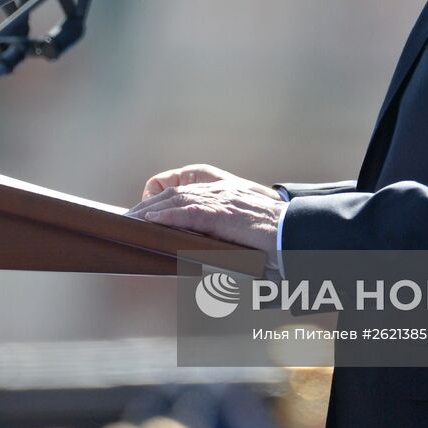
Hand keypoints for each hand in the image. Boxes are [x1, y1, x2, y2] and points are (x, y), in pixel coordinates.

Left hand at [128, 164, 285, 252]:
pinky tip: (151, 220)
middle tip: (128, 217)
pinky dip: (167, 215)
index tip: (147, 203)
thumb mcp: (249, 225)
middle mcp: (223, 189)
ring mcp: (224, 199)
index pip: (189, 180)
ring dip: (150, 210)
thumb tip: (209, 246)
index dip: (164, 190)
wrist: (300, 232)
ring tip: (130, 220)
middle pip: (176, 191)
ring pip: (177, 199)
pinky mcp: (224, 214)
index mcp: (229, 188)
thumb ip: (228, 228)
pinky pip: (189, 212)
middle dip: (148, 204)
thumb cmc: (279, 234)